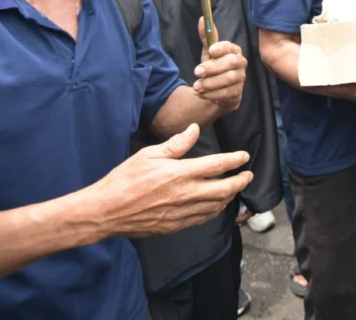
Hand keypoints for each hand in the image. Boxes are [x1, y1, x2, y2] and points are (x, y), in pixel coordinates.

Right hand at [84, 124, 253, 237]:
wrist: (107, 211)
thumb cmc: (124, 179)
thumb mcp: (149, 155)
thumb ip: (176, 144)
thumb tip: (194, 130)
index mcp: (179, 173)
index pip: (216, 166)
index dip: (234, 160)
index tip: (244, 157)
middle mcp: (185, 194)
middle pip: (223, 189)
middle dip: (240, 182)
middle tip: (248, 175)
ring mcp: (182, 212)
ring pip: (215, 206)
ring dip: (229, 197)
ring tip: (234, 189)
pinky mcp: (176, 225)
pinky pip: (202, 218)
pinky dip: (214, 211)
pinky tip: (216, 206)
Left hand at [192, 19, 246, 114]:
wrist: (215, 91)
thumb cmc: (213, 67)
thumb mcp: (208, 52)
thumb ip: (206, 37)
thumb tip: (202, 19)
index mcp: (234, 51)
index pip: (231, 47)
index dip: (222, 48)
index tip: (210, 51)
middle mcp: (240, 64)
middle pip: (231, 63)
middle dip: (213, 67)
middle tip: (197, 71)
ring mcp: (241, 80)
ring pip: (229, 80)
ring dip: (210, 83)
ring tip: (196, 86)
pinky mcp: (237, 94)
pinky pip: (226, 94)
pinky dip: (212, 94)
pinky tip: (201, 94)